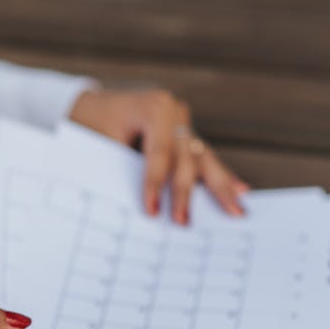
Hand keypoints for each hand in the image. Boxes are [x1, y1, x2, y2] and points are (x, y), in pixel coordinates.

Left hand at [69, 88, 248, 224]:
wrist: (89, 106)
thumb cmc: (90, 124)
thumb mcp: (99, 142)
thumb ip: (121, 168)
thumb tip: (139, 207)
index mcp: (154, 107)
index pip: (158, 152)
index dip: (155, 184)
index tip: (152, 212)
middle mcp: (175, 112)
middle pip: (185, 158)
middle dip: (185, 194)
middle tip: (184, 222)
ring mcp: (183, 124)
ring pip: (203, 160)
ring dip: (220, 187)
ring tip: (236, 211)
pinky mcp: (185, 137)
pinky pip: (203, 160)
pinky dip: (219, 177)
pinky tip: (240, 191)